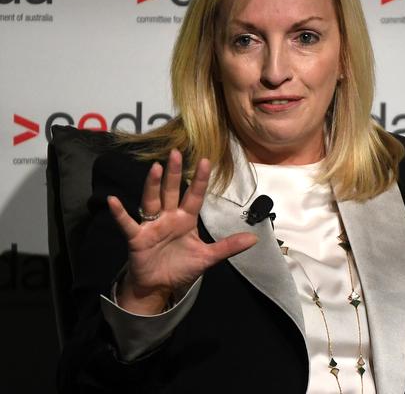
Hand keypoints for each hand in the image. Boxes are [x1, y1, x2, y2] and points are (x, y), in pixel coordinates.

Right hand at [107, 149, 257, 313]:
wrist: (159, 286)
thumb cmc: (182, 267)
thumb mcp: (208, 257)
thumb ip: (228, 247)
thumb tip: (254, 239)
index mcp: (186, 219)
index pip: (194, 196)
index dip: (199, 180)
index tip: (205, 161)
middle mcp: (169, 217)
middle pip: (171, 192)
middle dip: (173, 173)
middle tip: (175, 152)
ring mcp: (151, 226)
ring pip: (151, 201)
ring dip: (152, 185)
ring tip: (154, 168)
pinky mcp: (137, 238)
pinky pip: (127, 223)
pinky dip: (120, 213)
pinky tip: (114, 201)